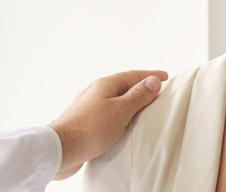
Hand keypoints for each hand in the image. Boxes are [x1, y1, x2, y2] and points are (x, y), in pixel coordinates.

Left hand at [48, 69, 166, 179]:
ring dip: (129, 102)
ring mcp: (88, 107)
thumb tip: (152, 81)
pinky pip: (107, 114)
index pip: (133, 75)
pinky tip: (120, 124)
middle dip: (140, 87)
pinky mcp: (84, 123)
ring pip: (114, 100)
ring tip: (141, 107)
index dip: (150, 76)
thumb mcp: (121, 111)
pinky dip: (119, 115)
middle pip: (123, 86)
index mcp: (105, 85)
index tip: (164, 76)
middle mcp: (95, 92)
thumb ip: (138, 96)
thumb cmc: (89, 129)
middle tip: (155, 90)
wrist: (61, 150)